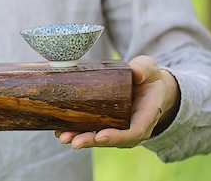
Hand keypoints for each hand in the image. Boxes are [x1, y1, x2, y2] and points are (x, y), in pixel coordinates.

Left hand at [55, 55, 179, 148]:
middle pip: (112, 140)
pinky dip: (78, 132)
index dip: (117, 136)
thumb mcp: (149, 69)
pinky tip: (62, 131)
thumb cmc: (148, 76)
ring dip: (82, 139)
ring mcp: (119, 128)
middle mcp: (133, 127)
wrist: (147, 84)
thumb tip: (134, 70)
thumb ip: (143, 68)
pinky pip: (93, 131)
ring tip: (64, 137)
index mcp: (146, 115)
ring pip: (100, 138)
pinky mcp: (107, 124)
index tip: (100, 135)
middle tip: (74, 141)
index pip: (133, 132)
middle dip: (92, 141)